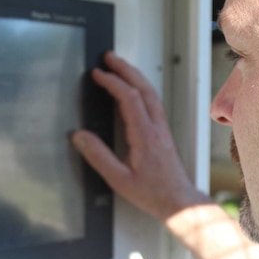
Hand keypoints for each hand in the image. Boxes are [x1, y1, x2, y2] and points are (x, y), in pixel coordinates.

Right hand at [72, 52, 209, 221]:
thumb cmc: (153, 193)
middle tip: (108, 57)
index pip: (129, 98)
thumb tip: (80, 136)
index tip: (98, 74)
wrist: (179, 201)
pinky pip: (153, 102)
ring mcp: (162, 128)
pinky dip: (141, 88)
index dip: (112, 82)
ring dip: (134, 76)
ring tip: (119, 66)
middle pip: (143, 88)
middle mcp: (156, 127)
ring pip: (151, 93)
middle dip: (125, 69)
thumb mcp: (119, 179)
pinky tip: (133, 89)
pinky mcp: (163, 132)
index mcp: (145, 135)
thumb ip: (98, 156)